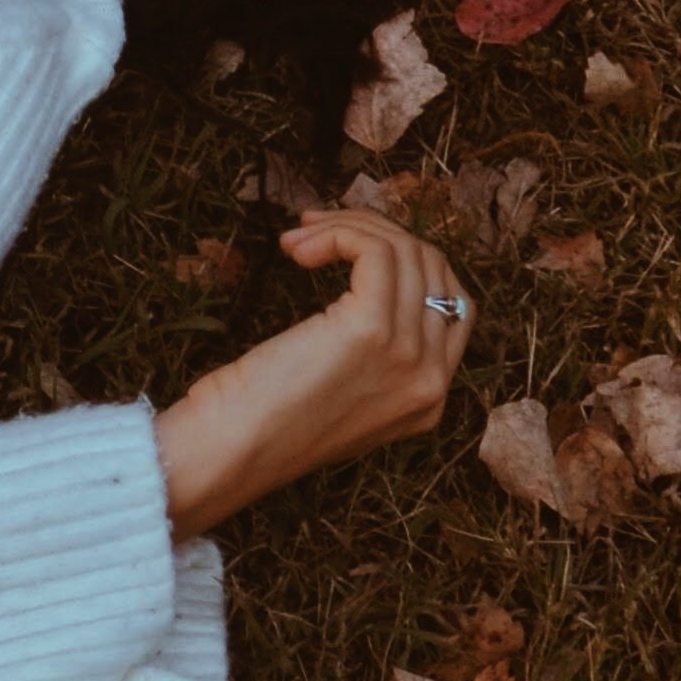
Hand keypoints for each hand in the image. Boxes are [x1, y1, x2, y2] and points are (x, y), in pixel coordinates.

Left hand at [153, 210, 471, 538]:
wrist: (229, 452)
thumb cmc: (261, 422)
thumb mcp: (336, 392)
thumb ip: (371, 354)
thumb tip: (368, 272)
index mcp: (429, 400)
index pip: (450, 302)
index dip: (404, 261)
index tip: (348, 247)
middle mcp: (433, 381)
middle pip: (431, 267)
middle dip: (374, 234)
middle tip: (314, 233)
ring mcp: (410, 356)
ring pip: (403, 251)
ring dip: (346, 229)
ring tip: (297, 241)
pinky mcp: (372, 330)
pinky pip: (375, 251)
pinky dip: (337, 234)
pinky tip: (298, 250)